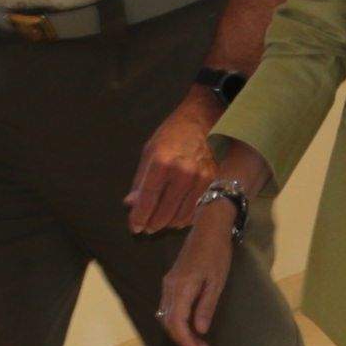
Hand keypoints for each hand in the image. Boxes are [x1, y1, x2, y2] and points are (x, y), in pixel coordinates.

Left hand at [127, 94, 219, 232]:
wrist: (204, 118)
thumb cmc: (173, 133)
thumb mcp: (150, 151)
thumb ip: (140, 181)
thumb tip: (131, 204)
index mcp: (162, 163)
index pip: (147, 199)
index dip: (139, 217)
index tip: (134, 227)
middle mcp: (183, 173)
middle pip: (164, 213)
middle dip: (152, 224)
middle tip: (147, 226)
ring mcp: (201, 180)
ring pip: (182, 217)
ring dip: (169, 222)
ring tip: (161, 220)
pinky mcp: (215, 183)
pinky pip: (197, 210)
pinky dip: (185, 217)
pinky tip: (178, 213)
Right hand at [156, 209, 236, 345]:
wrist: (209, 228)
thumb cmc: (217, 253)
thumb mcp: (217, 281)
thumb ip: (206, 306)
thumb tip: (199, 330)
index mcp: (181, 286)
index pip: (177, 322)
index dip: (185, 340)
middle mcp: (170, 286)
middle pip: (168, 322)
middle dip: (183, 340)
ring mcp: (168, 283)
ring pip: (167, 316)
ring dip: (180, 332)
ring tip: (198, 344)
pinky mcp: (171, 281)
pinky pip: (169, 307)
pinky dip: (178, 322)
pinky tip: (190, 328)